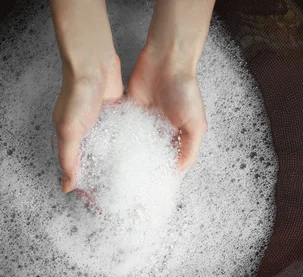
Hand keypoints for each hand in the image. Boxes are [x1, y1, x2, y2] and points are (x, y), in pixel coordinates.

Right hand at [50, 0, 122, 191]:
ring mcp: (104, 126)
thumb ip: (68, 158)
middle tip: (122, 196)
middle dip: (107, 178)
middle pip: (97, 163)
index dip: (87, 185)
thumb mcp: (68, 130)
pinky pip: (125, 135)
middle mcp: (87, 136)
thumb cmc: (76, 95)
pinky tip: (142, 157)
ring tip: (135, 181)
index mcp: (71, 141)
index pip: (78, 170)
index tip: (98, 201)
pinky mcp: (119, 116)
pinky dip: (131, 145)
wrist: (93, 65)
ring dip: (122, 163)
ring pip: (113, 151)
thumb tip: (68, 186)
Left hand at [128, 0, 214, 170]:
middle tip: (129, 185)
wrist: (166, 62)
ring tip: (114, 173)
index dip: (160, 172)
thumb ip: (190, 149)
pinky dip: (115, 139)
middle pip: (147, 154)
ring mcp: (142, 122)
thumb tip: (180, 171)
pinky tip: (107, 153)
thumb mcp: (195, 125)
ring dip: (125, 156)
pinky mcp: (128, 112)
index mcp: (176, 136)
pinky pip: (120, 129)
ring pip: (131, 144)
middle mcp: (158, 131)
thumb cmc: (185, 91)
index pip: (167, 160)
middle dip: (140, 167)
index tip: (151, 187)